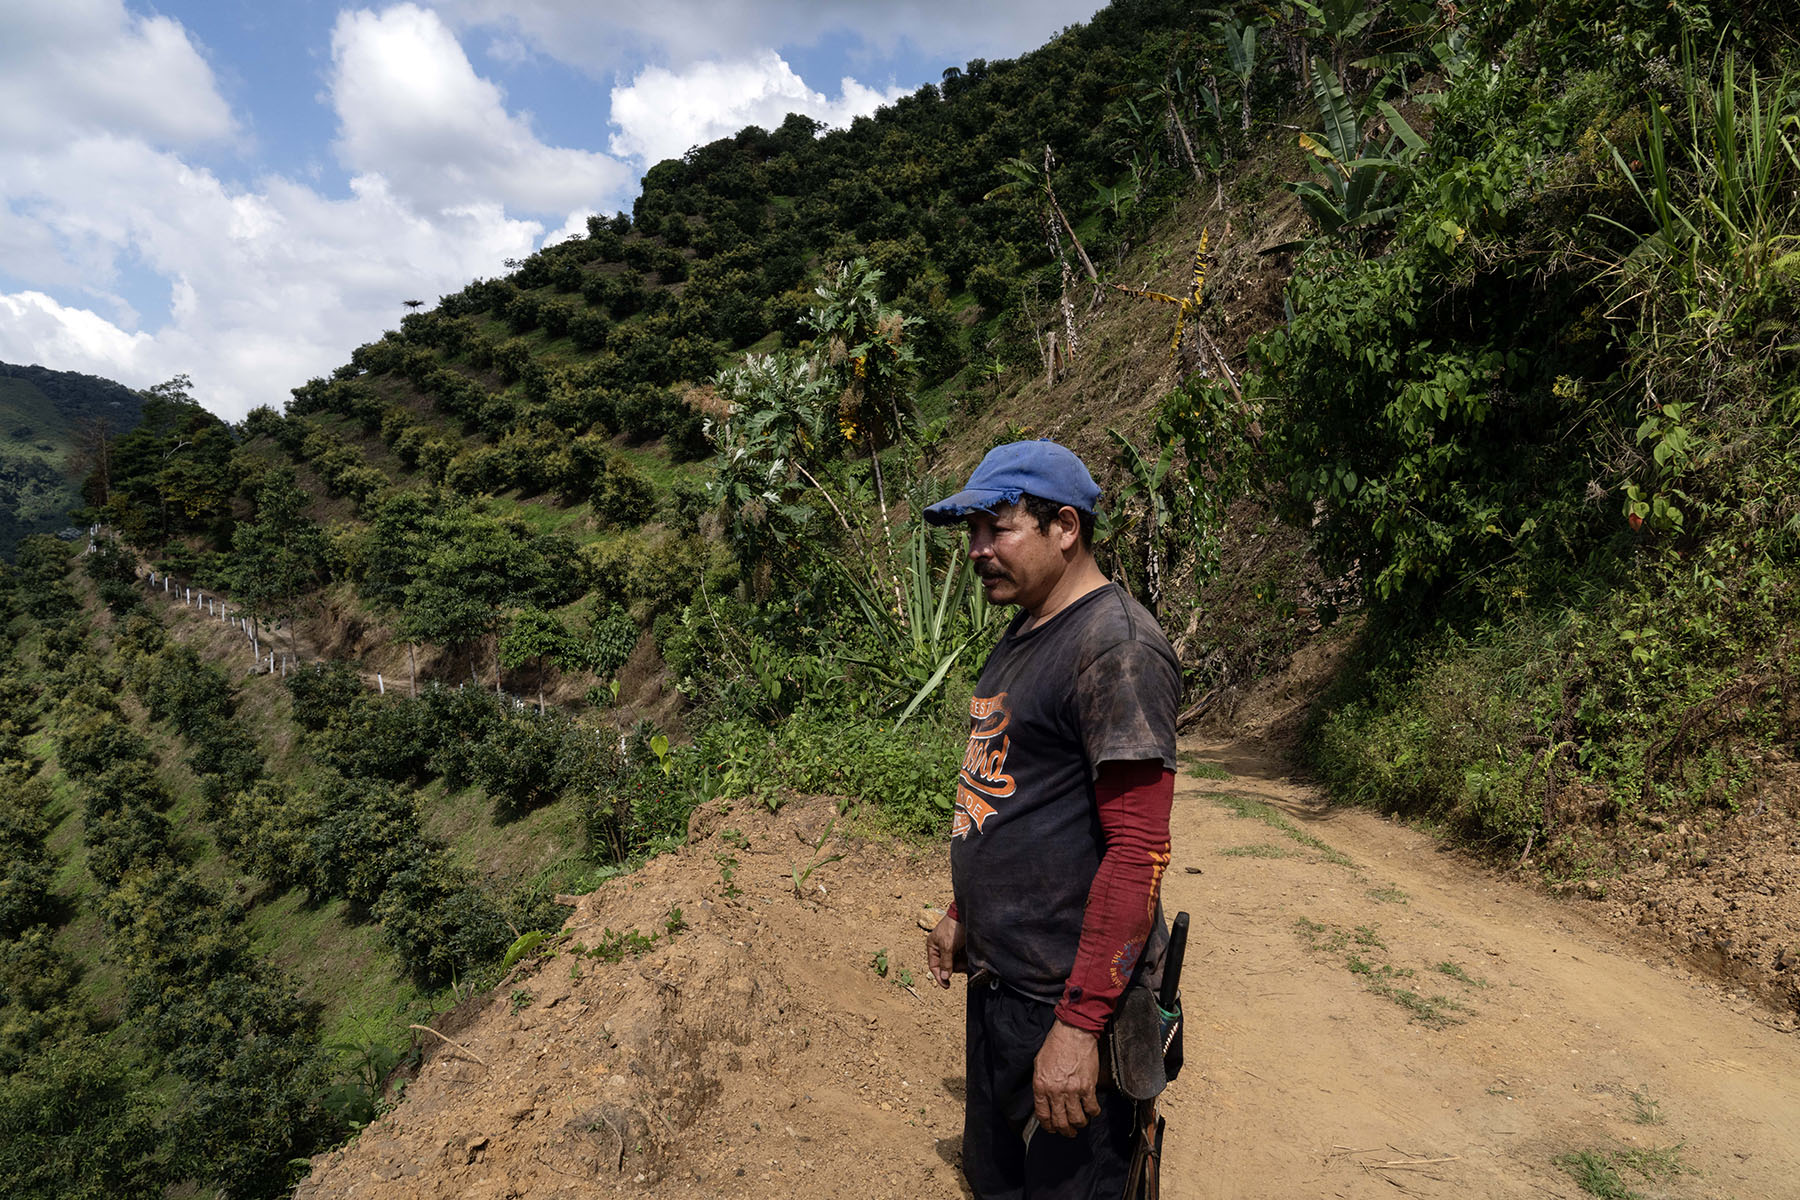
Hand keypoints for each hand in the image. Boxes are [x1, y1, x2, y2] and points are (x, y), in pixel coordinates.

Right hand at [925, 913, 965, 987]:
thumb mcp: (948, 946)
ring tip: (966, 956)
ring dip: (961, 962)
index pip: (934, 966)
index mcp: (933, 946)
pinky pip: (962, 956)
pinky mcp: (960, 944)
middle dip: (954, 967)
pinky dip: (965, 957)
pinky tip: (969, 953)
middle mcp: (940, 947)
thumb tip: (944, 976)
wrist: (965, 914)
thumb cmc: (953, 928)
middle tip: (963, 966)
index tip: (947, 985)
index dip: (940, 977)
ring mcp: (951, 946)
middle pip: (946, 965)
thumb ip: (946, 962)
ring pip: (955, 962)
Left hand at [1033, 1020, 1100, 1136]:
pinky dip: (1093, 1113)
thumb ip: (1041, 1084)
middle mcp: (1056, 1092)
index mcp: (1041, 1086)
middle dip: (1064, 1131)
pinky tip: (1092, 1110)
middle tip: (1068, 1132)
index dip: (1048, 1126)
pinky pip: (1092, 1108)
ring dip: (1079, 1125)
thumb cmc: (1055, 1045)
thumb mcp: (1039, 1065)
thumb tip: (1044, 1100)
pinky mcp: (1088, 1087)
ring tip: (1080, 1123)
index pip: (1043, 1115)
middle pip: (1060, 1122)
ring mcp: (1072, 1090)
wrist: (1073, 1032)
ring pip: (1077, 1119)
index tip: (1052, 1128)